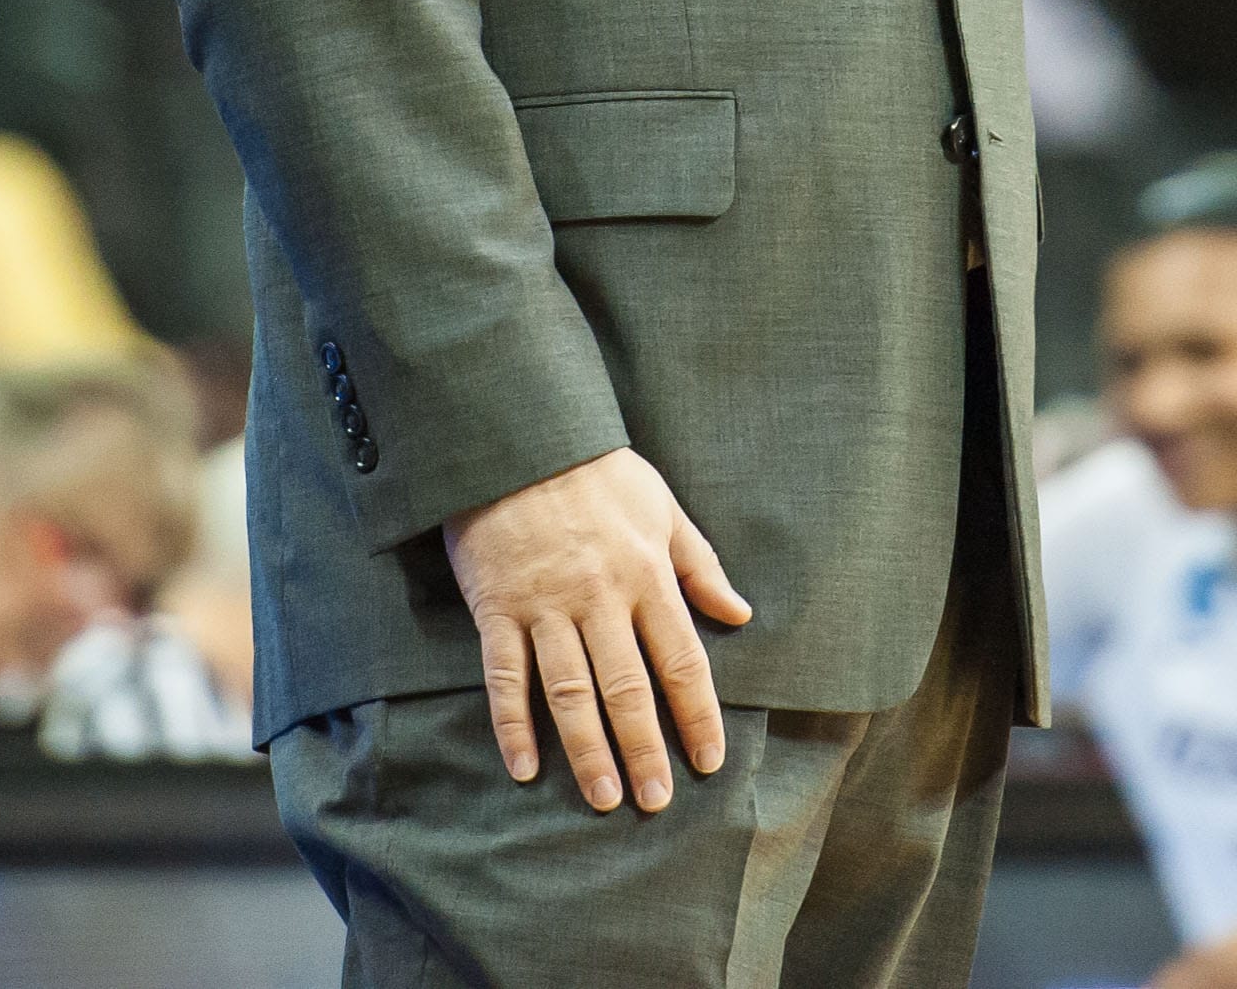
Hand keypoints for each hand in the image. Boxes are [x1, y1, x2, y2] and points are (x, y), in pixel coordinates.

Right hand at [443, 446, 751, 812]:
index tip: (709, 759)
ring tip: (603, 798)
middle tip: (655, 801)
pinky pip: (504, 676)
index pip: (681, 660)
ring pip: (571, 692)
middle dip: (646, 749)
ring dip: (588, 750)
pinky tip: (525, 766)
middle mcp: (600, 597)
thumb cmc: (596, 471)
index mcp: (646, 575)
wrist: (518, 435)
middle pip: (628, 688)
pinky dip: (513, 724)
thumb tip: (740, 613)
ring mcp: (545, 605)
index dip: (698, 715)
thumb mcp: (663, 507)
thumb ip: (700, 565)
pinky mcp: (497, 608)